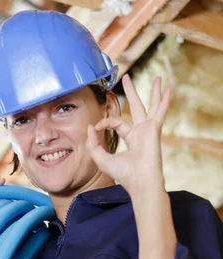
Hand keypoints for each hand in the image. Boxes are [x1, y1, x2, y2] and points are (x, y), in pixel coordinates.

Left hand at [87, 74, 170, 198]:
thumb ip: (94, 144)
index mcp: (131, 139)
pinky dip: (165, 100)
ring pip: (150, 106)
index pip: (116, 123)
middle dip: (132, 93)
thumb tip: (90, 127)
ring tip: (157, 77)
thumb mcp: (101, 159)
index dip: (105, 123)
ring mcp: (149, 130)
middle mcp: (141, 133)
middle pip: (136, 108)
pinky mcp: (154, 129)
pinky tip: (169, 88)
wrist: (140, 181)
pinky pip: (160, 111)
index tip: (95, 127)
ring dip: (153, 91)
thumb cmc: (124, 174)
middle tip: (127, 77)